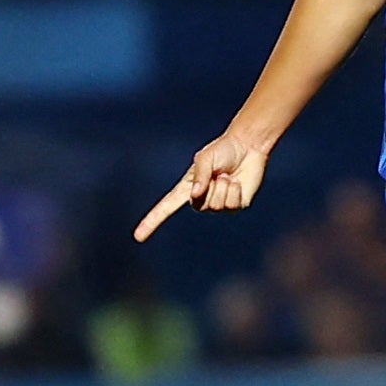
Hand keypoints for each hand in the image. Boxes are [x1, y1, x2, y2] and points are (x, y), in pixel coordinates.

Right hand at [134, 132, 269, 240]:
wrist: (247, 148)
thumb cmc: (223, 151)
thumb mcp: (205, 158)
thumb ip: (200, 174)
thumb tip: (196, 195)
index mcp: (187, 189)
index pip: (166, 207)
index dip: (152, 222)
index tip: (138, 237)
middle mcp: (201, 199)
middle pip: (200, 206)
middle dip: (211, 188)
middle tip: (218, 174)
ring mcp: (218, 205)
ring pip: (217, 205)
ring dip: (224, 187)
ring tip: (227, 176)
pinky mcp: (235, 207)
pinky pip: (232, 205)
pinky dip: (235, 190)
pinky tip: (237, 182)